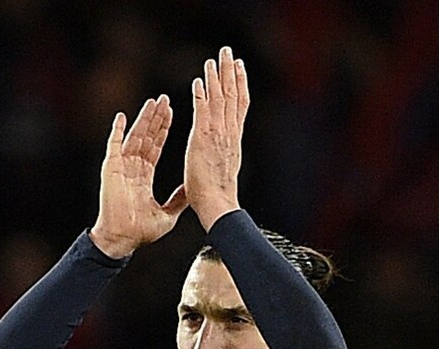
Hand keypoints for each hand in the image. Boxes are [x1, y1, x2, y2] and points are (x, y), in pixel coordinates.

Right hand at [90, 96, 187, 258]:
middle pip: (146, 138)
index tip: (172, 114)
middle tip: (165, 100)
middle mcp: (133, 169)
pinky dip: (117, 130)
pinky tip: (122, 116)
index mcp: (144, 177)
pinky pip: (113, 145)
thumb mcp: (168, 214)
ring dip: (143, 119)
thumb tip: (190, 189)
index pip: (155, 148)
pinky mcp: (111, 168)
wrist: (122, 238)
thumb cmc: (141, 232)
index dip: (163, 131)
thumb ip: (178, 200)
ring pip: (134, 137)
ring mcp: (121, 167)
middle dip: (156, 119)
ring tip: (154, 102)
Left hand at [184, 46, 250, 230]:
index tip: (240, 68)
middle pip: (233, 96)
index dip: (240, 85)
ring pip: (220, 99)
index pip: (240, 106)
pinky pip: (202, 111)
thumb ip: (224, 159)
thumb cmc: (218, 198)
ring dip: (216, 77)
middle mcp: (229, 134)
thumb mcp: (225, 172)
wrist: (218, 205)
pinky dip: (201, 95)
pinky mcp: (203, 139)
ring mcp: (218, 135)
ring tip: (213, 59)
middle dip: (231, 72)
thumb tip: (223, 160)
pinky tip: (198, 81)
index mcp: (234, 141)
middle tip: (228, 52)